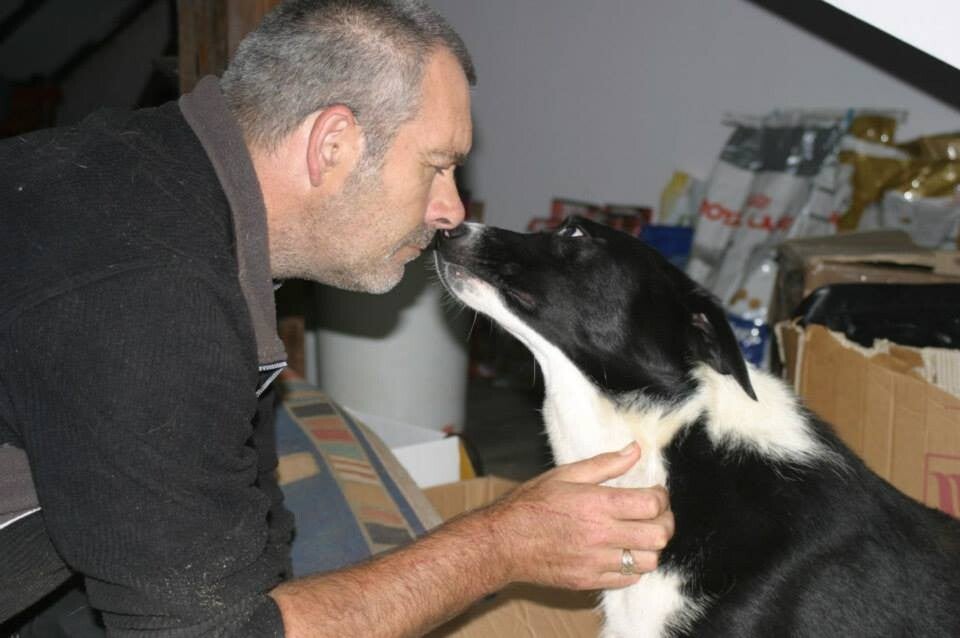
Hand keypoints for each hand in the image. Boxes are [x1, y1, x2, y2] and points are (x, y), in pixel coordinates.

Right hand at [481, 442, 672, 590]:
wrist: (503, 542)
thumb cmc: (532, 504)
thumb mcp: (565, 474)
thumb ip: (605, 464)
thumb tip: (634, 450)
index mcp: (597, 504)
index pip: (652, 504)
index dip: (661, 497)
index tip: (655, 493)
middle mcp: (600, 535)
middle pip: (658, 535)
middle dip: (665, 522)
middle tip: (656, 515)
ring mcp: (596, 561)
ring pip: (649, 561)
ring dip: (650, 546)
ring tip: (639, 535)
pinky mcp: (590, 580)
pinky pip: (629, 578)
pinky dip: (632, 566)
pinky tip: (621, 552)